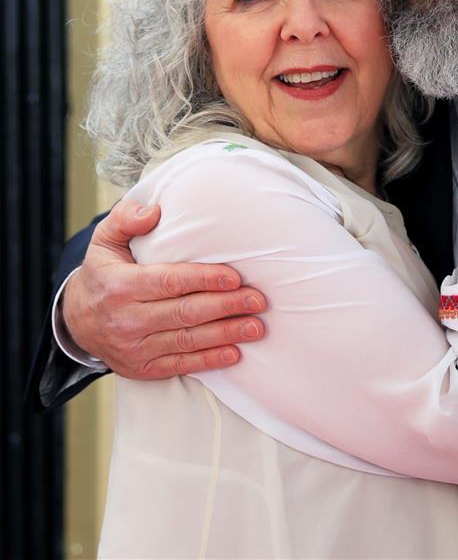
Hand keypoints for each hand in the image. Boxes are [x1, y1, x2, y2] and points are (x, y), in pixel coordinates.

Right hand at [62, 199, 266, 378]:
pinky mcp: (142, 368)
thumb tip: (153, 212)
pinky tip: (235, 353)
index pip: (170, 281)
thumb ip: (125, 219)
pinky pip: (180, 364)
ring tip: (256, 327)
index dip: (205, 279)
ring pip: (187, 341)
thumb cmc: (104, 273)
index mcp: (120, 285)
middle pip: (185, 312)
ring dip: (226, 334)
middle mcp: (127, 319)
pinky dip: (209, 360)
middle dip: (226, 306)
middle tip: (258, 300)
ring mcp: (134, 347)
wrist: (76, 320)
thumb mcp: (104, 241)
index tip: (235, 277)